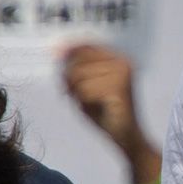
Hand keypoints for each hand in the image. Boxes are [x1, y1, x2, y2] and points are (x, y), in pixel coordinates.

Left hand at [61, 44, 159, 181]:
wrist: (127, 137)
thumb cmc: (106, 113)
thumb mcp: (88, 87)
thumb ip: (76, 70)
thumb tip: (59, 52)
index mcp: (118, 59)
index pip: (88, 46)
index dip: (69, 49)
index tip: (55, 54)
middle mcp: (123, 62)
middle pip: (80, 60)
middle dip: (69, 78)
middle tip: (69, 93)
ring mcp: (122, 74)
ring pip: (80, 76)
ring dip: (76, 92)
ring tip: (84, 102)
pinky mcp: (118, 89)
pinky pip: (86, 90)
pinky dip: (84, 101)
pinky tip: (92, 107)